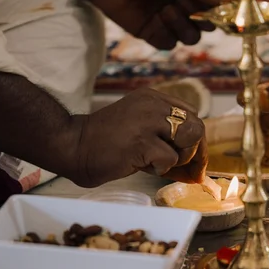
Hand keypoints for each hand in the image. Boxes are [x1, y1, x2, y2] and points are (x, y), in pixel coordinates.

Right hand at [73, 89, 206, 187]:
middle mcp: (153, 104)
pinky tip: (142, 166)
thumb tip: (195, 168)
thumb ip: (164, 138)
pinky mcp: (141, 141)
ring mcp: (147, 121)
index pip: (190, 115)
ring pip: (190, 138)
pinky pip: (171, 158)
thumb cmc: (102, 145)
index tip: (192, 161)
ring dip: (181, 158)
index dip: (194, 140)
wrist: (72, 146)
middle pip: (196, 125)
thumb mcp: (137, 130)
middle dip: (195, 152)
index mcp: (152, 98)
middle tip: (186, 170)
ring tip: (159, 163)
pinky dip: (161, 168)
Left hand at [92, 0, 227, 50]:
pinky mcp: (150, 33)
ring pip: (190, 38)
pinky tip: (157, 18)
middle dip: (202, 19)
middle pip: (206, 26)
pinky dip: (167, 35)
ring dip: (184, 27)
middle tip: (189, 8)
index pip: (215, 5)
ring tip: (167, 10)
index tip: (223, 12)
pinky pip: (168, 44)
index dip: (221, 11)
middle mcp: (182, 6)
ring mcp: (166, 22)